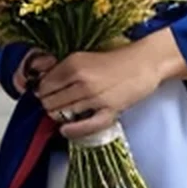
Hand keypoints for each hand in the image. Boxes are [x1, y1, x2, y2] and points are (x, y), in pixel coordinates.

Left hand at [31, 31, 184, 136]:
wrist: (144, 63)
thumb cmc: (114, 61)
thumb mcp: (83, 57)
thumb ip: (63, 70)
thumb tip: (42, 85)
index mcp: (73, 63)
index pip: (44, 85)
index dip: (42, 92)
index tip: (46, 94)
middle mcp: (82, 80)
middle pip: (50, 101)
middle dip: (49, 105)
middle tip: (56, 104)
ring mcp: (96, 96)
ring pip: (63, 113)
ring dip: (60, 115)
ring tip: (64, 112)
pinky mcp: (109, 110)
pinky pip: (86, 126)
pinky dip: (73, 130)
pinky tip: (65, 129)